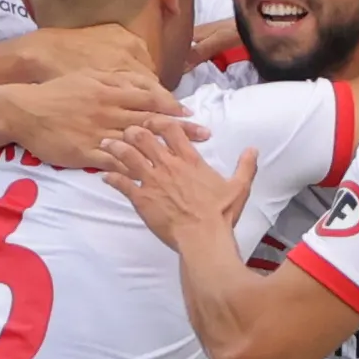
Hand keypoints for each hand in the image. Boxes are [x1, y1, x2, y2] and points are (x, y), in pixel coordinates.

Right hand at [5, 67, 194, 170]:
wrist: (25, 110)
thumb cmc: (57, 92)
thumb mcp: (88, 77)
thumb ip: (115, 81)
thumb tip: (140, 82)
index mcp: (111, 92)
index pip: (149, 99)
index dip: (173, 107)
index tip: (191, 114)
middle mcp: (110, 112)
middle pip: (152, 121)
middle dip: (180, 129)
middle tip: (205, 135)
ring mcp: (99, 133)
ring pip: (137, 143)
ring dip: (163, 151)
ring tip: (185, 159)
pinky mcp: (86, 153)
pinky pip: (113, 163)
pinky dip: (132, 169)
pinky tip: (150, 177)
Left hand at [102, 115, 254, 253]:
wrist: (203, 237)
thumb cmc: (221, 214)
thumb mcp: (239, 187)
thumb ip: (245, 166)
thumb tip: (253, 149)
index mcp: (189, 160)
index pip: (170, 129)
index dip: (158, 121)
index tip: (153, 123)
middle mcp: (168, 165)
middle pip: (143, 136)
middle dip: (132, 131)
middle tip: (125, 131)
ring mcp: (152, 181)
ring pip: (127, 155)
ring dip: (115, 148)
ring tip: (106, 145)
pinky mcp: (141, 198)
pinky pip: (121, 183)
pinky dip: (111, 178)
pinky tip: (104, 177)